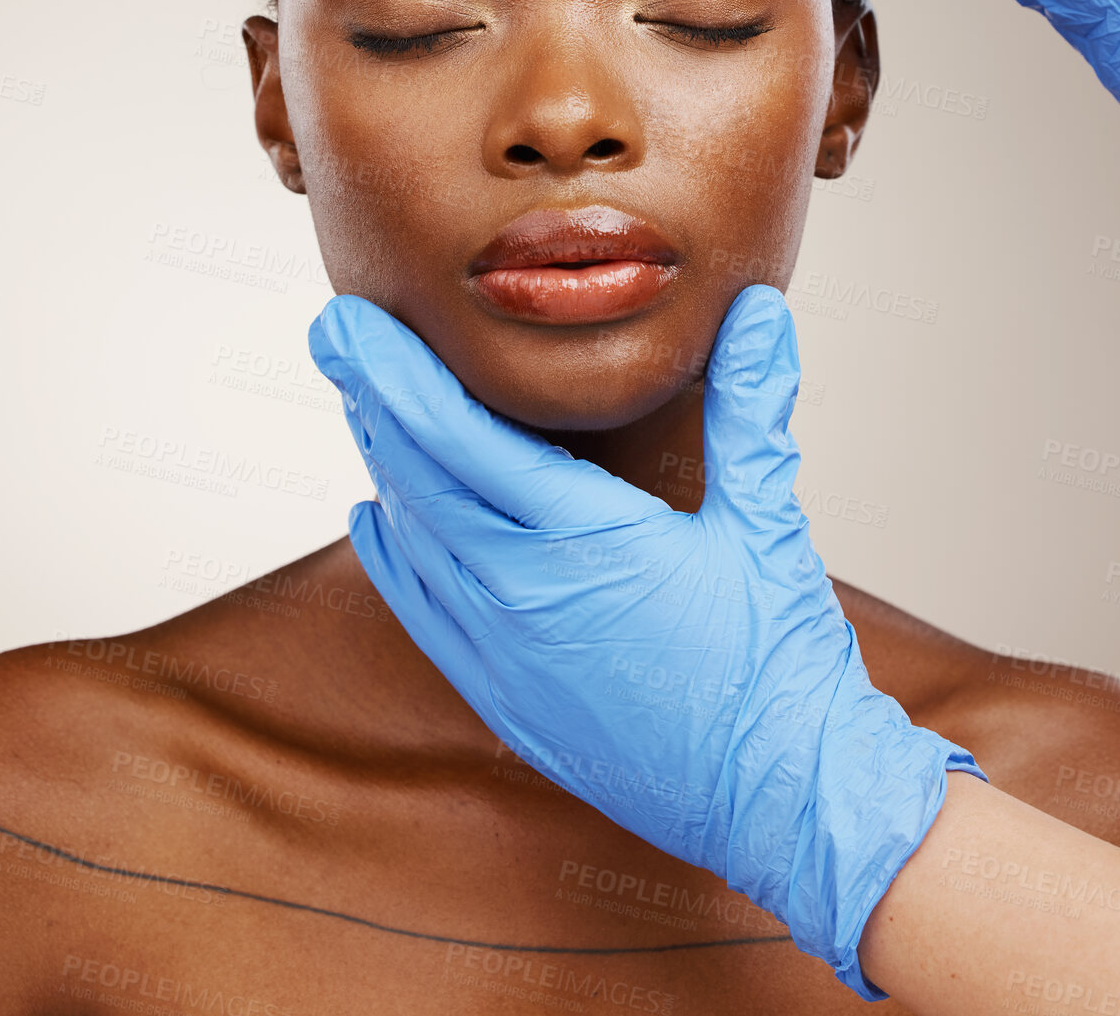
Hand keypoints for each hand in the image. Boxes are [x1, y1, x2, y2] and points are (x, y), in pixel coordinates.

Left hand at [309, 285, 984, 998]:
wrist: (785, 805)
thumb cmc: (777, 667)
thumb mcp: (765, 524)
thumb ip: (751, 410)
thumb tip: (758, 313)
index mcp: (582, 540)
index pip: (456, 436)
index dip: (393, 373)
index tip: (345, 325)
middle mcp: (522, 596)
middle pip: (416, 479)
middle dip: (370, 399)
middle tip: (335, 338)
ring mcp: (505, 656)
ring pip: (414, 543)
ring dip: (384, 467)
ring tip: (366, 404)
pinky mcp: (508, 700)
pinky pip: (426, 614)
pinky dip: (395, 558)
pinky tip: (374, 523)